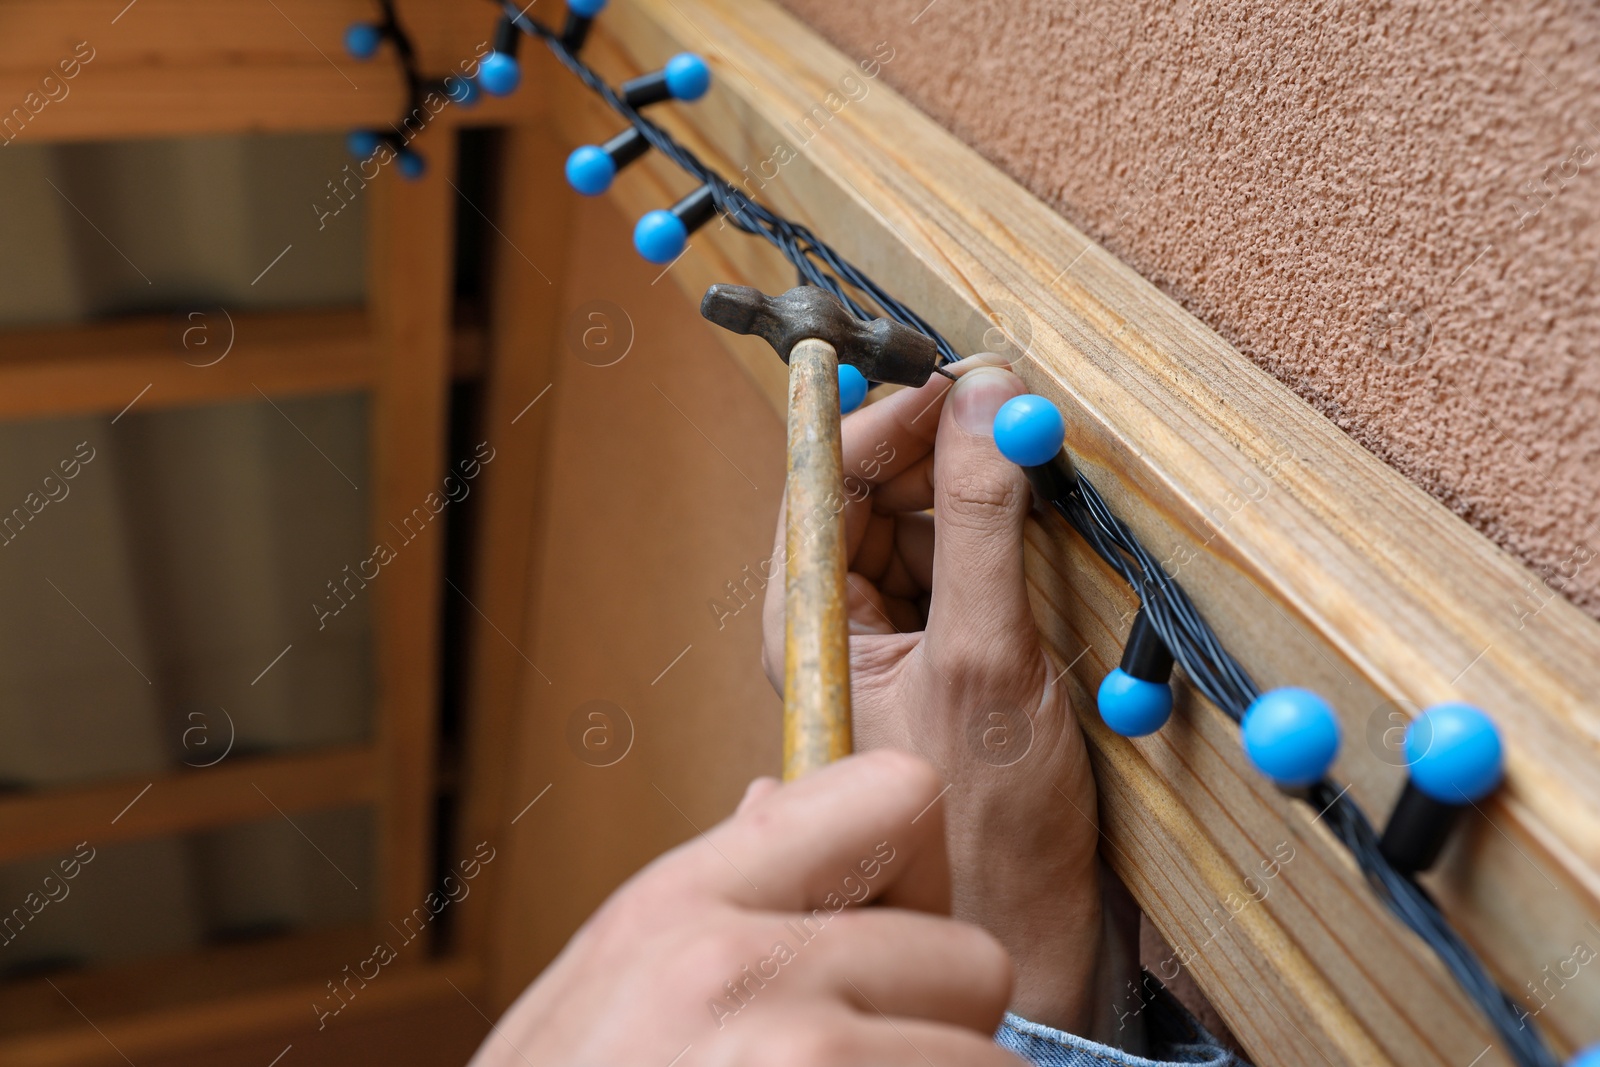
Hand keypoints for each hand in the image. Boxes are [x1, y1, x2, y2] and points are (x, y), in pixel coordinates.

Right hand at [474, 751, 1021, 1066]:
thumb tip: (782, 799)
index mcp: (677, 907)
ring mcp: (801, 1062)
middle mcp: (741, 971)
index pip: (900, 794)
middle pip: (974, 958)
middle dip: (936, 1030)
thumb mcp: (597, 1003)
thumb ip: (702, 906)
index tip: (886, 945)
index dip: (917, 876)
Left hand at [761, 358, 1138, 1041]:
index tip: (968, 381)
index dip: (893, 416)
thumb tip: (985, 400)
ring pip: (930, 517)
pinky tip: (1050, 532)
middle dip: (947, 447)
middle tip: (1021, 418)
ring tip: (1042, 473)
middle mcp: (841, 619)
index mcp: (809, 619)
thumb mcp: (986, 655)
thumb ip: (982, 523)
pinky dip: (1010, 532)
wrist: (1025, 932)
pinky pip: (970, 559)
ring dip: (986, 486)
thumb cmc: (984, 827)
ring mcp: (897, 635)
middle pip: (879, 488)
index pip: (828, 477)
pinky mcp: (951, 650)